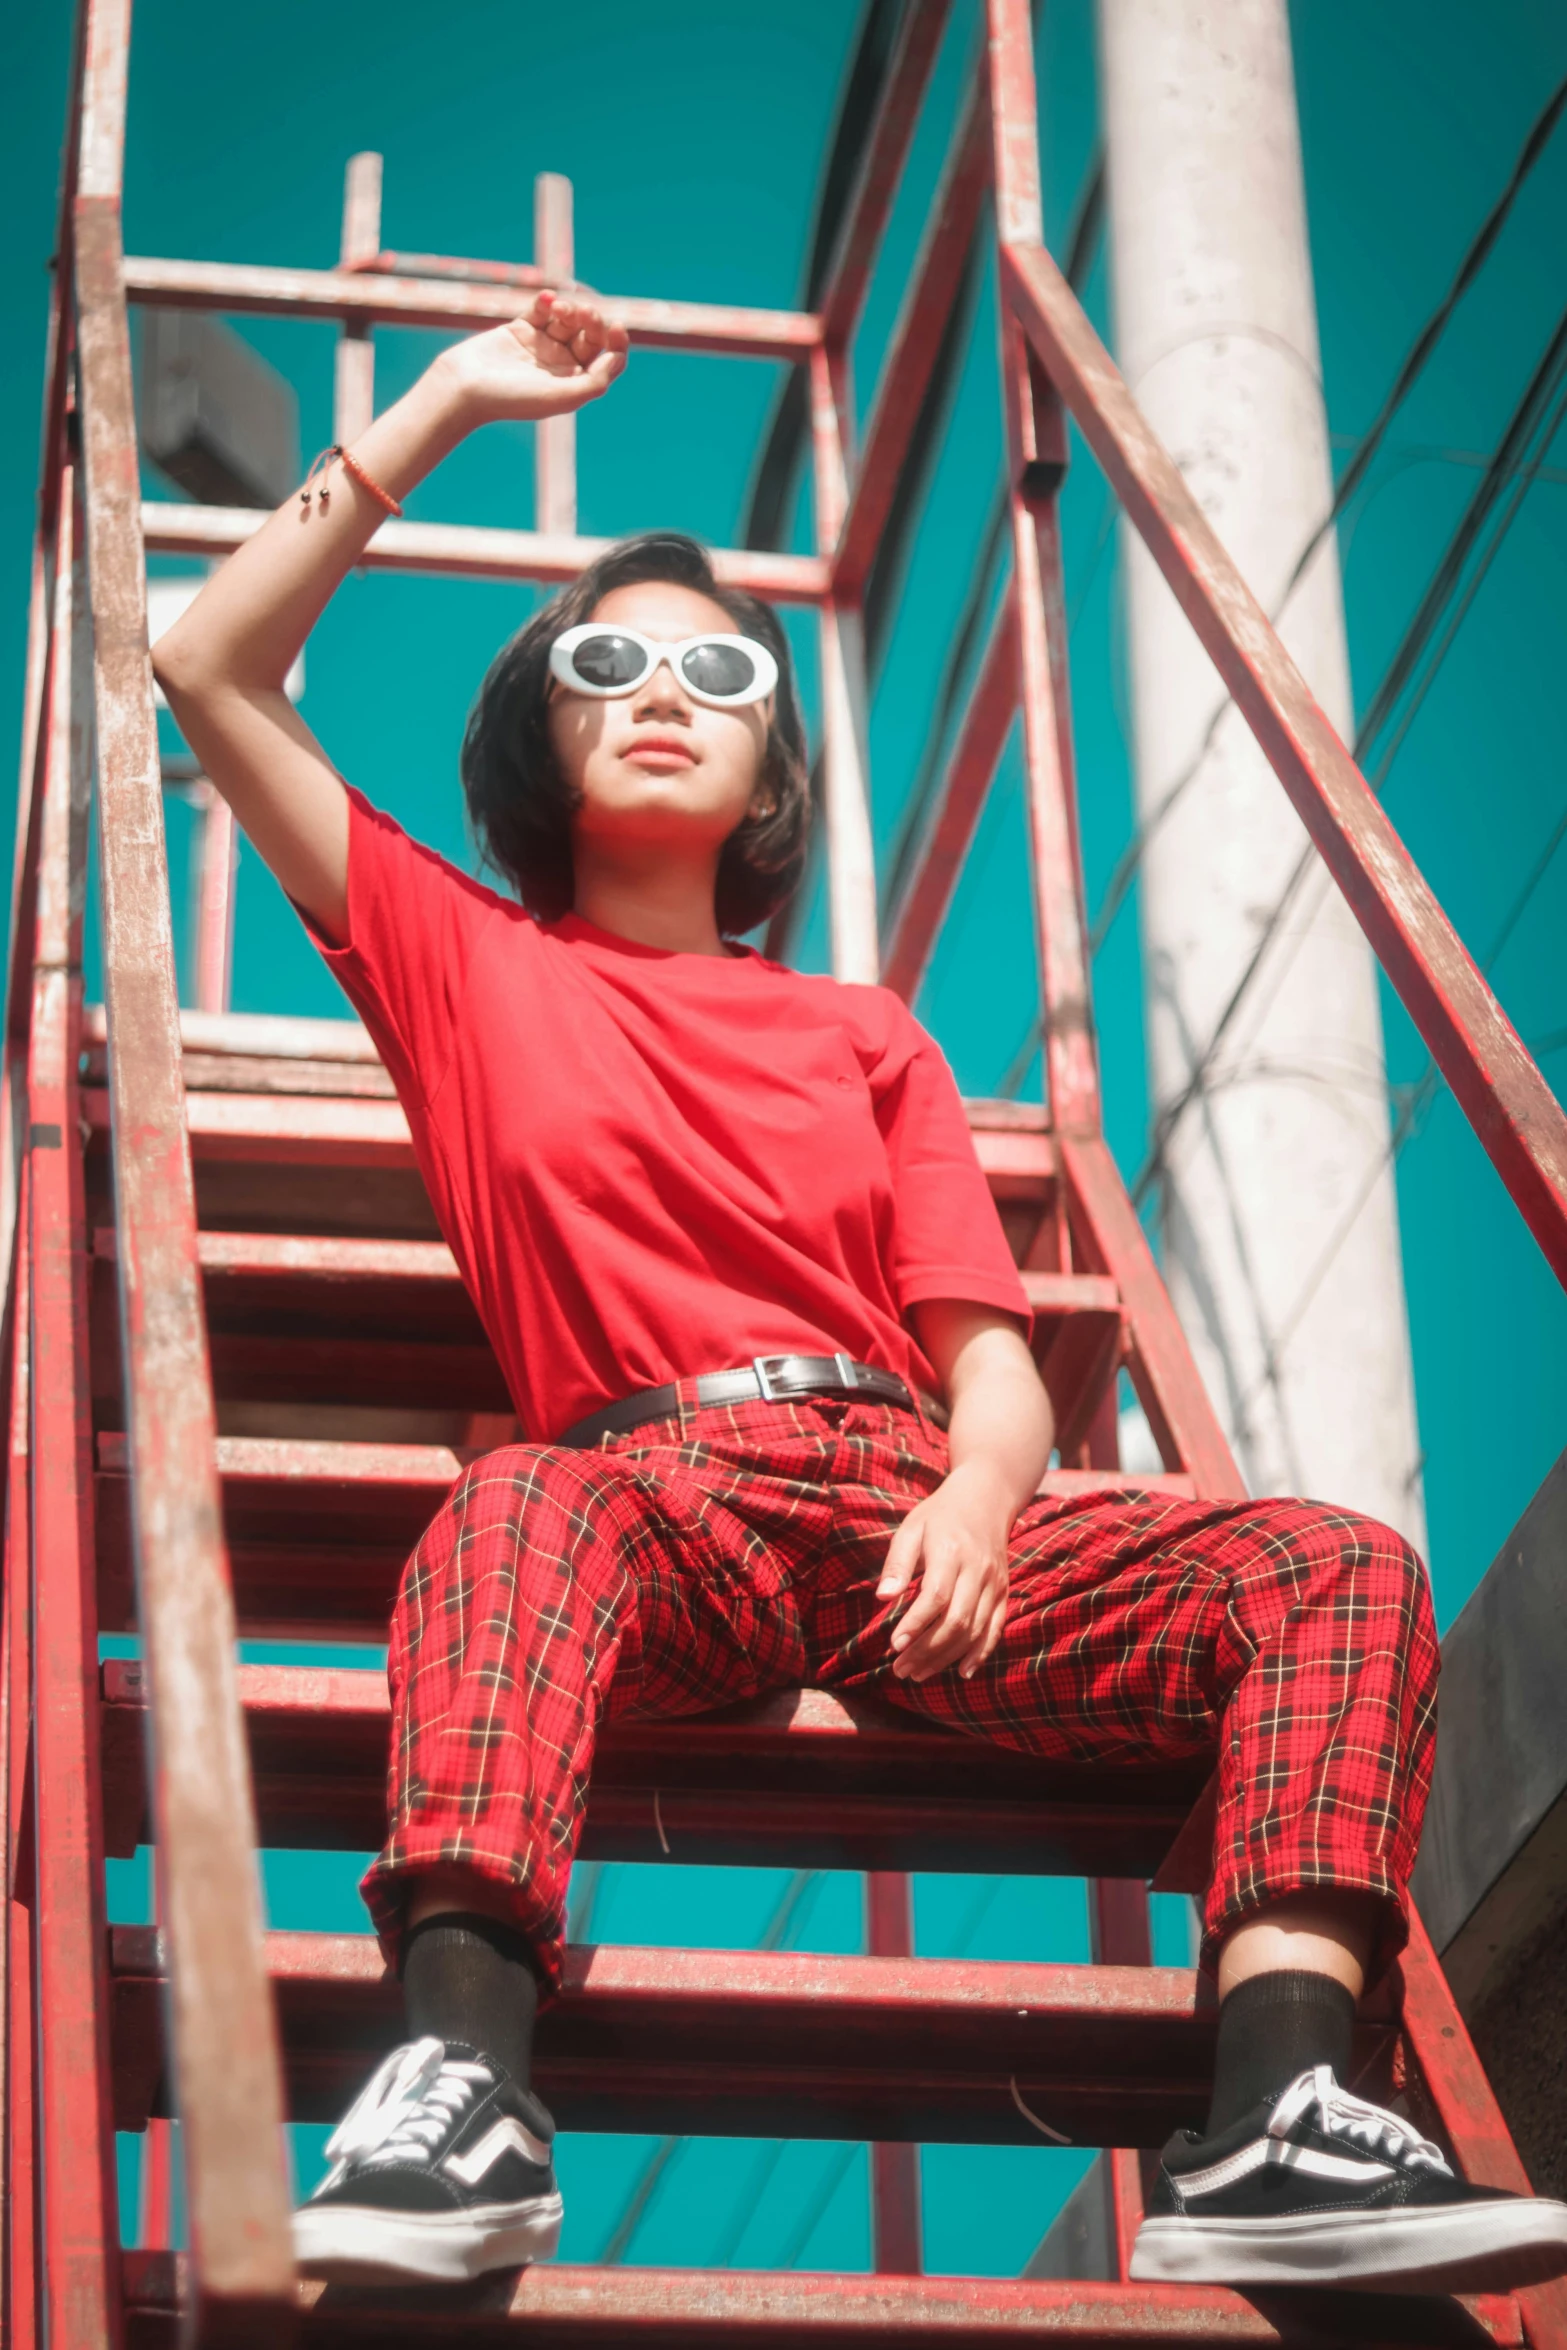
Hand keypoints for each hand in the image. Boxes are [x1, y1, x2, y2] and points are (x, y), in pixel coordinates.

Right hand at [437, 291, 628, 425]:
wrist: (464, 387)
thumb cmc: (511, 398)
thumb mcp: (559, 397)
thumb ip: (594, 383)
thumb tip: (617, 360)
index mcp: (574, 384)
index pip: (608, 361)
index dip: (617, 343)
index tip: (615, 327)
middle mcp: (561, 365)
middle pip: (591, 336)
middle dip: (592, 320)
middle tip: (582, 313)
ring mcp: (541, 346)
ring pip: (568, 320)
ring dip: (570, 309)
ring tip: (559, 309)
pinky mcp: (521, 329)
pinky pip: (542, 309)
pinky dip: (548, 301)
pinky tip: (546, 300)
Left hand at [876, 1460, 1011, 1681]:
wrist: (986, 1499)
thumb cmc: (940, 1515)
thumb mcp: (911, 1528)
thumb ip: (897, 1563)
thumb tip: (883, 1597)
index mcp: (951, 1552)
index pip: (936, 1596)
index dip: (916, 1624)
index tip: (894, 1646)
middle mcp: (977, 1570)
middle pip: (957, 1620)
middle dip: (927, 1650)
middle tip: (901, 1669)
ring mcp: (994, 1583)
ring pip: (975, 1630)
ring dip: (946, 1657)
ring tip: (918, 1673)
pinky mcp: (1003, 1592)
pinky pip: (995, 1628)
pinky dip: (980, 1653)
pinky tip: (961, 1672)